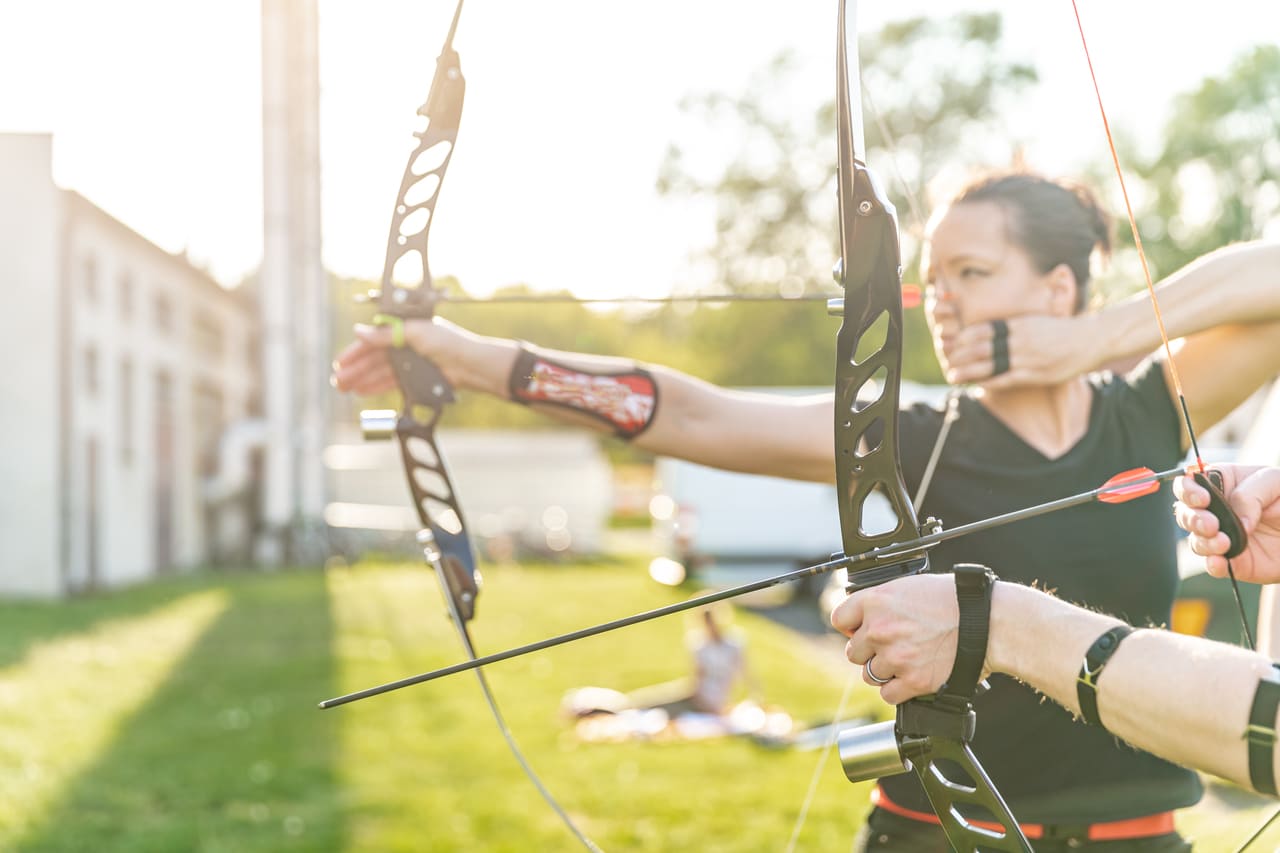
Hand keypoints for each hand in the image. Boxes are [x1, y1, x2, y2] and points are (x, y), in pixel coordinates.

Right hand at [332, 317, 484, 394]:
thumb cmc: (447, 342)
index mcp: (403, 329)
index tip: (339, 362)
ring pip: (379, 372)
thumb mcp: (414, 333)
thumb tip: (358, 331)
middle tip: (337, 381)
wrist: (470, 365)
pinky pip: (390, 382)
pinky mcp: (414, 378)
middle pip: (373, 358)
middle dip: (354, 369)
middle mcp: (404, 345)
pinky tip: (362, 391)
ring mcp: (408, 363)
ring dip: (361, 380)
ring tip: (344, 389)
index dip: (355, 351)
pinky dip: (376, 387)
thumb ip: (385, 335)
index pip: (373, 340)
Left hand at [829, 574, 966, 703]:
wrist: (987, 622)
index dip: (851, 627)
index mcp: (877, 601)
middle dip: (870, 652)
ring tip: (907, 660)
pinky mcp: (912, 681)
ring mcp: (895, 656)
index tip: (860, 631)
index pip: (839, 619)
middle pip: (853, 652)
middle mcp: (880, 629)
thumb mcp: (910, 586)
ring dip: (885, 671)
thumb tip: (864, 617)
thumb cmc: (956, 600)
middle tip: (893, 646)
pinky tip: (911, 677)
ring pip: (869, 675)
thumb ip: (882, 602)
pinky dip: (898, 690)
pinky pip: (887, 695)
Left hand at [933, 306, 1096, 388]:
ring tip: (953, 375)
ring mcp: (1028, 358)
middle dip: (961, 356)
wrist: (1091, 340)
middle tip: (948, 361)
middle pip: (982, 347)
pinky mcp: (1036, 374)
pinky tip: (976, 384)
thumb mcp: (1036, 321)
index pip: (984, 329)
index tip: (954, 343)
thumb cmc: (1061, 331)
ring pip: (991, 365)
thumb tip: (990, 331)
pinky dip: (989, 381)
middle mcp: (1021, 339)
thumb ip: (1014, 326)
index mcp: (1020, 324)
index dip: (965, 338)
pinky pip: (1007, 379)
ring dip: (969, 371)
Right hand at [1174, 464, 1279, 582]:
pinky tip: (1220, 561)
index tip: (1202, 499)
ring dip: (1203, 542)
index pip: (1190, 482)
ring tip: (1224, 543)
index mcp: (1222, 483)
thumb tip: (1236, 520)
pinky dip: (1212, 564)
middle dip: (1192, 519)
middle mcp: (1215, 510)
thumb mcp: (1275, 482)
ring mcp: (1221, 535)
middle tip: (1211, 525)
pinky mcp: (1231, 560)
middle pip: (1184, 512)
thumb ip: (1250, 494)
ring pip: (1194, 540)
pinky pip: (1212, 564)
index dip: (1188, 490)